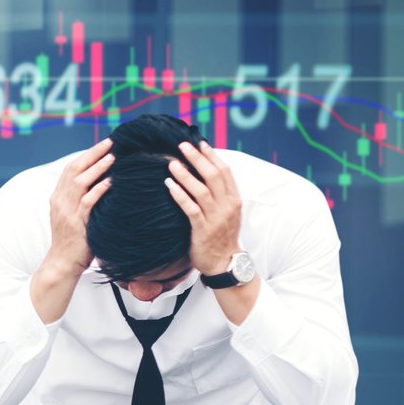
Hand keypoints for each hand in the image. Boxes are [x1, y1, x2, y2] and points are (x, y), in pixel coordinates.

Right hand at [42, 137, 112, 274]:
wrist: (61, 263)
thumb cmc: (72, 240)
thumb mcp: (72, 215)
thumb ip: (80, 199)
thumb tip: (101, 182)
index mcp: (58, 196)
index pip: (71, 168)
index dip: (87, 154)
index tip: (103, 144)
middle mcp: (60, 200)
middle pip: (75, 169)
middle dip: (93, 154)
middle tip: (110, 142)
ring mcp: (67, 212)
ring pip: (80, 182)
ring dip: (97, 168)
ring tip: (112, 157)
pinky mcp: (76, 224)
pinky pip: (88, 203)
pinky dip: (99, 190)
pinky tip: (111, 182)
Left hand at [165, 140, 241, 275]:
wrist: (224, 262)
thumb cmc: (221, 235)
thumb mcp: (226, 211)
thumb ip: (219, 193)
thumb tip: (204, 171)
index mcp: (234, 199)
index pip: (225, 171)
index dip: (212, 155)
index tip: (199, 142)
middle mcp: (227, 206)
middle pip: (213, 176)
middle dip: (197, 158)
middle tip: (182, 145)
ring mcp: (216, 218)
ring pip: (201, 190)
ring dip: (185, 175)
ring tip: (172, 163)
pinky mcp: (203, 230)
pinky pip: (190, 209)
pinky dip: (180, 195)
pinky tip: (169, 185)